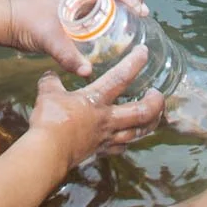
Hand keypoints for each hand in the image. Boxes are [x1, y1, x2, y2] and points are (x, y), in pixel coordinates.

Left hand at [7, 0, 148, 75]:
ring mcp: (79, 4)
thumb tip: (87, 72)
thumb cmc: (28, 23)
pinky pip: (100, 12)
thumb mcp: (49, 39)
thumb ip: (67, 55)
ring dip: (123, 9)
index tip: (140, 11)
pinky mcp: (75, 15)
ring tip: (134, 27)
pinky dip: (111, 19)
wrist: (10, 24)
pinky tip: (114, 37)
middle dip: (132, 0)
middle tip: (142, 18)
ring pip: (109, 1)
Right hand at [29, 46, 163, 163]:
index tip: (144, 52)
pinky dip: (128, 142)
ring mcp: (106, 138)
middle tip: (158, 94)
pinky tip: (127, 139)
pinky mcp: (100, 152)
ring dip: (149, 124)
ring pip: (137, 132)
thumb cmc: (50, 120)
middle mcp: (107, 119)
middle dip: (155, 103)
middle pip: (142, 112)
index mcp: (97, 99)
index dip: (134, 63)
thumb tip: (50, 74)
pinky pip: (121, 148)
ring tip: (155, 117)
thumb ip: (52, 82)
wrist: (47, 153)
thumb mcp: (48, 93)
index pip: (120, 77)